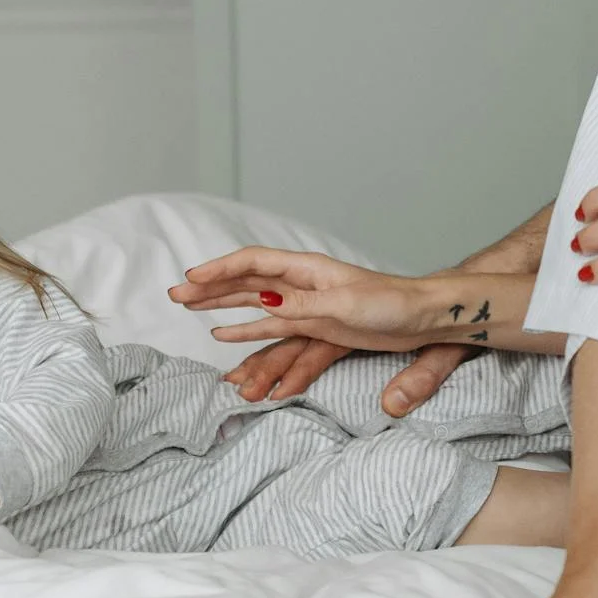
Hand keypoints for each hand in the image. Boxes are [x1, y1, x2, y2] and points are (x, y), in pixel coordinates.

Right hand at [170, 247, 476, 411]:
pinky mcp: (315, 326)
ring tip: (188, 307)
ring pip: (253, 302)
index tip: (192, 278)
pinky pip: (272, 328)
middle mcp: (302, 283)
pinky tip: (224, 334)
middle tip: (176, 294)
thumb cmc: (391, 304)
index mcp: (308, 269)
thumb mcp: (345, 306)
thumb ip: (303, 305)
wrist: (422, 318)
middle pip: (246, 280)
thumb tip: (263, 301)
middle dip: (210, 286)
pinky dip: (246, 330)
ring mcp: (306, 304)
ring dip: (221, 305)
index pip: (254, 263)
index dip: (221, 270)